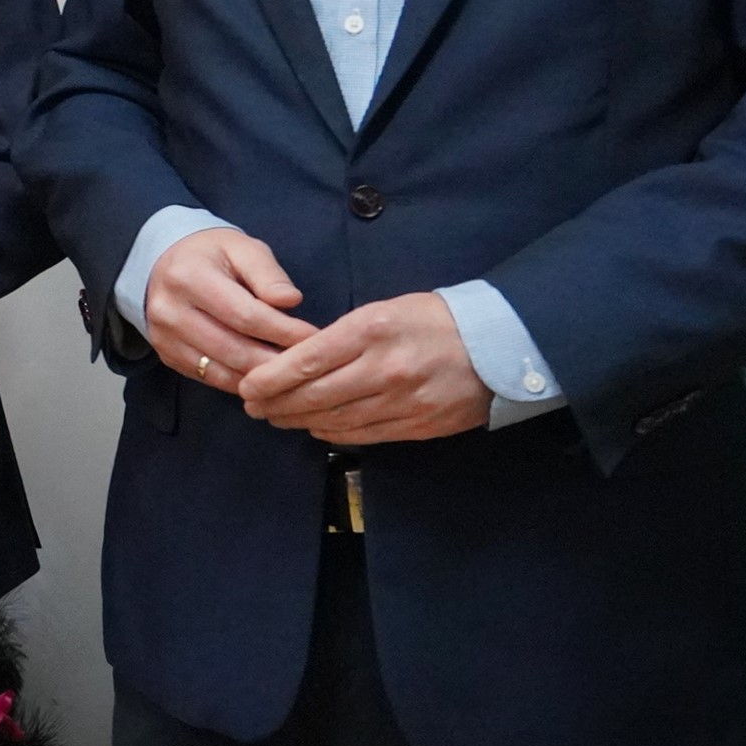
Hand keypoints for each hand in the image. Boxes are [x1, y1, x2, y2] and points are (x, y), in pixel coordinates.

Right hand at [142, 229, 317, 394]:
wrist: (166, 262)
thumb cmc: (212, 254)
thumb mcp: (242, 248)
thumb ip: (267, 273)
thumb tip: (291, 301)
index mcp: (188, 276)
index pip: (245, 315)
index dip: (283, 331)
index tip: (314, 337)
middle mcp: (169, 310)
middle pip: (233, 349)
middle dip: (276, 360)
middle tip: (309, 364)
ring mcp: (163, 337)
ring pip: (221, 371)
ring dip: (261, 378)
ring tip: (291, 374)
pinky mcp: (167, 355)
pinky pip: (210, 378)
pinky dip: (241, 382)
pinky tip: (264, 378)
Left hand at [236, 292, 493, 443]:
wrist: (498, 344)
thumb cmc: (432, 320)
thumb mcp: (383, 310)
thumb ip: (342, 335)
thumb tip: (298, 359)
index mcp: (372, 331)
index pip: (307, 360)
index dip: (271, 378)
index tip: (247, 385)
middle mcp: (384, 369)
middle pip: (314, 395)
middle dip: (276, 404)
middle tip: (253, 406)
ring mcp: (402, 402)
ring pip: (335, 420)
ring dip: (298, 421)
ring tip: (276, 417)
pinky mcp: (417, 426)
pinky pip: (363, 435)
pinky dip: (332, 432)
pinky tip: (314, 427)